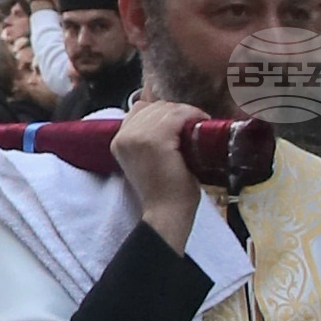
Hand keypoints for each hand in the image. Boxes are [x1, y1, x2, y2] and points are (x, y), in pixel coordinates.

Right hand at [108, 90, 202, 249]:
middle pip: (153, 107)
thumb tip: (170, 118)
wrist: (166, 213)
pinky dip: (192, 115)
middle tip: (192, 123)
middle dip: (175, 112)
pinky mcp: (155, 139)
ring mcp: (138, 136)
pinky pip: (177, 115)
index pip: (140, 109)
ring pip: (166, 109)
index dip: (161, 113)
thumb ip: (149, 139)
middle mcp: (123, 135)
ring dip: (186, 113)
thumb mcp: (148, 160)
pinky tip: (201, 123)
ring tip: (198, 123)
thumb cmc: (164, 191)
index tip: (179, 123)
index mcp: (119, 140)